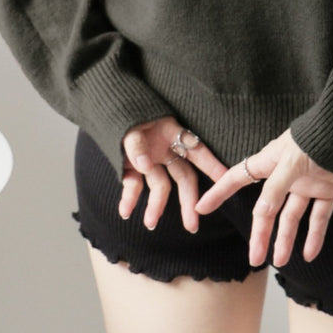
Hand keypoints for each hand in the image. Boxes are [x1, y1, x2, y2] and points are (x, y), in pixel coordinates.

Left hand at [121, 117, 227, 233]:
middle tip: (192, 225)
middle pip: (182, 177)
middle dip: (188, 201)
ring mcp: (150, 160)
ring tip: (150, 224)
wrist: (106, 107)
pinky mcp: (132, 168)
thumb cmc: (126, 111)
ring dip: (155, 205)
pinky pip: (134, 185)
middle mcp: (165, 149)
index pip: (197, 151)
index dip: (212, 166)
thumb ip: (137, 144)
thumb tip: (145, 165)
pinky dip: (129, 198)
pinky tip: (124, 212)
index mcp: (172, 133)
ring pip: (159, 185)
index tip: (225, 181)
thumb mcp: (131, 123)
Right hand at [194, 130, 332, 266]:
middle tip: (254, 259)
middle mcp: (285, 175)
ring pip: (292, 216)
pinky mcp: (327, 190)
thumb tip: (261, 214)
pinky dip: (315, 235)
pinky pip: (318, 217)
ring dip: (286, 239)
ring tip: (281, 262)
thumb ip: (276, 188)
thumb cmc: (317, 139)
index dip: (220, 193)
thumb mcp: (291, 161)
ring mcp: (306, 183)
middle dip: (261, 233)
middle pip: (267, 209)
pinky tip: (310, 254)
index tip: (201, 208)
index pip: (238, 178)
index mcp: (270, 161)